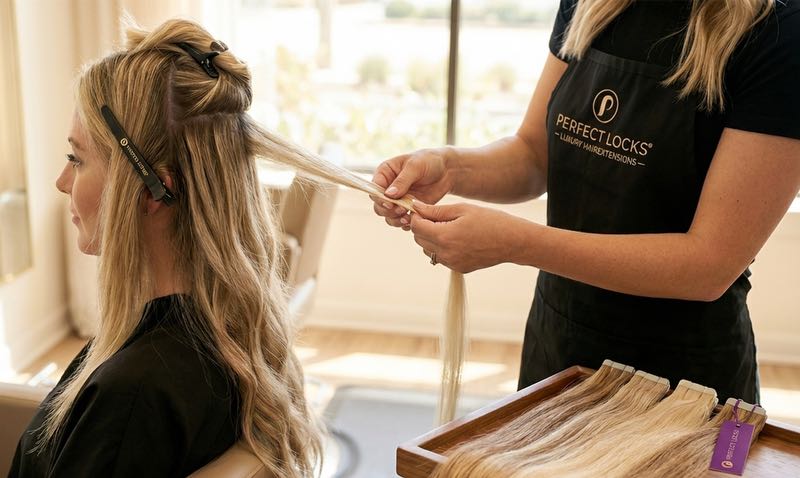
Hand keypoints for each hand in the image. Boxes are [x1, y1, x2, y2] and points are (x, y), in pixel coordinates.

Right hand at [371, 148, 453, 230]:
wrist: (447, 170)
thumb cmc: (429, 161)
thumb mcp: (415, 166)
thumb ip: (402, 180)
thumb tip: (389, 194)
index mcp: (385, 173)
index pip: (374, 188)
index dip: (379, 197)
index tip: (389, 203)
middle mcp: (388, 187)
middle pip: (379, 205)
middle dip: (387, 210)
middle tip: (401, 211)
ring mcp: (398, 199)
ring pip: (388, 215)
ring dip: (395, 219)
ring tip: (407, 218)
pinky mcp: (407, 208)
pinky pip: (400, 220)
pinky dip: (405, 223)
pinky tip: (413, 221)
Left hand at [410, 201, 525, 272]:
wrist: (513, 241)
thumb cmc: (490, 221)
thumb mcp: (462, 209)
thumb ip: (436, 210)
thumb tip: (415, 208)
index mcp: (445, 236)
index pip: (416, 227)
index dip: (417, 216)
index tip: (423, 209)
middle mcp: (446, 253)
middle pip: (419, 239)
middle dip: (422, 227)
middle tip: (436, 216)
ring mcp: (452, 263)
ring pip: (428, 249)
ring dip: (431, 238)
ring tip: (449, 227)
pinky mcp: (458, 268)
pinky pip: (440, 257)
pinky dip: (442, 247)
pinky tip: (458, 238)